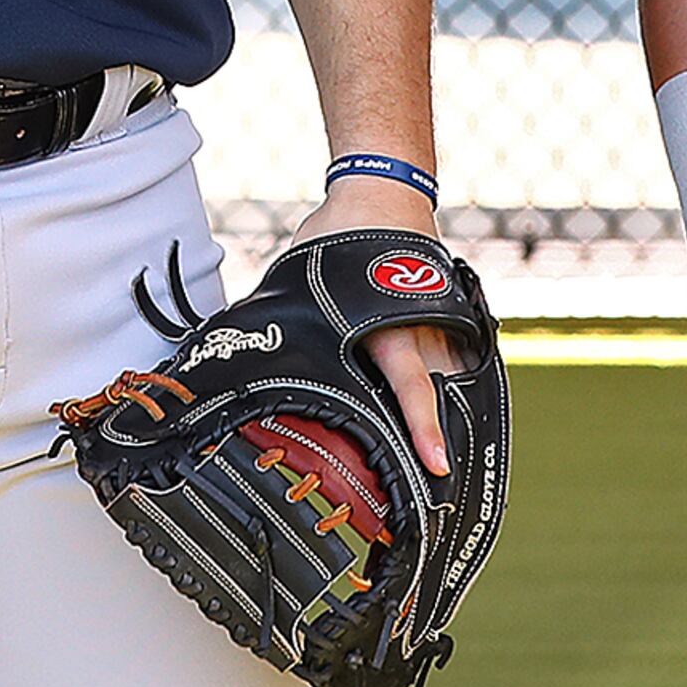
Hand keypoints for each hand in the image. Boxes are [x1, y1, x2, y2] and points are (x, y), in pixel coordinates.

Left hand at [290, 172, 458, 472]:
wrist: (384, 194)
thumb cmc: (338, 237)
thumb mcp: (300, 282)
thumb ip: (288, 325)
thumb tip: (234, 359)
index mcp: (386, 323)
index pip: (410, 382)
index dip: (422, 426)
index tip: (437, 464)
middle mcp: (423, 328)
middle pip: (435, 396)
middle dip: (431, 441)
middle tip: (426, 493)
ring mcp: (444, 325)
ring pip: (446, 385)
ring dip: (436, 421)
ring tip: (431, 469)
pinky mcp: (451, 323)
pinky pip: (449, 367)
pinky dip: (440, 395)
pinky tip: (434, 426)